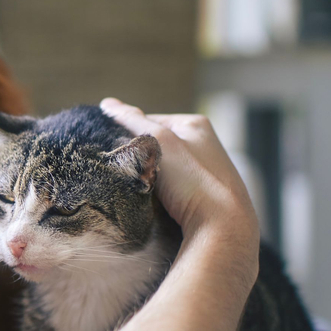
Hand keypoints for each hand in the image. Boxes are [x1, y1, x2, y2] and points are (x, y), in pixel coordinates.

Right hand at [100, 98, 259, 272]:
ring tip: (141, 189)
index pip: (148, 120)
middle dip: (140, 157)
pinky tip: (157, 203)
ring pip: (162, 168)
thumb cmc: (193, 180)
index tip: (117, 151)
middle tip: (128, 171)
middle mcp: (204, 144)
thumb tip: (108, 103)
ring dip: (148, 177)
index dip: (128, 134)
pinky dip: (160, 194)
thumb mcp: (158, 143)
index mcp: (195, 124)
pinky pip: (172, 188)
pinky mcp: (204, 195)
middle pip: (155, 145)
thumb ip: (132, 121)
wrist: (221, 227)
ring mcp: (205, 171)